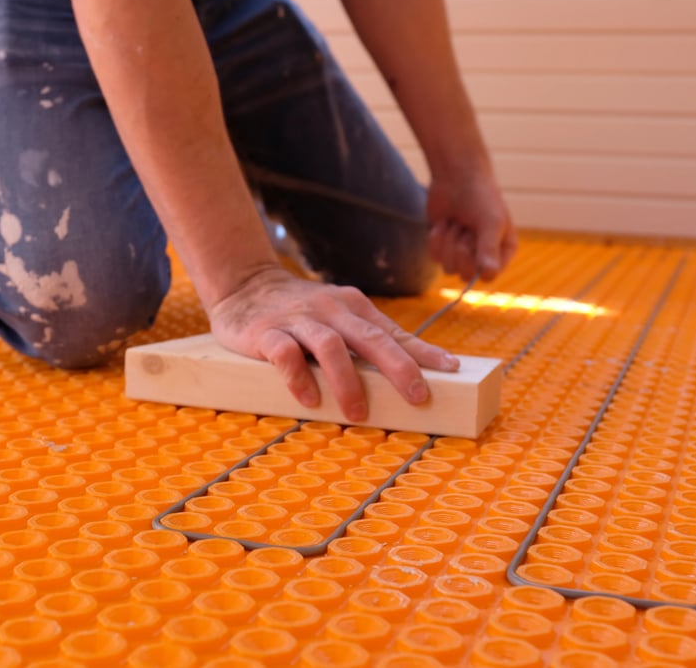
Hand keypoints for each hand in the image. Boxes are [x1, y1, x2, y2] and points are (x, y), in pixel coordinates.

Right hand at [208, 266, 459, 420]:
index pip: (393, 332)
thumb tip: (410, 373)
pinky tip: (309, 400)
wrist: (244, 283)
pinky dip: (298, 378)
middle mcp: (330, 310)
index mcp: (353, 306)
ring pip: (330, 346)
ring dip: (347, 381)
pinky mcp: (266, 332)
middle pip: (370, 338)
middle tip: (418, 397)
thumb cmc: (300, 310)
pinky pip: (285, 355)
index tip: (452, 369)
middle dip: (398, 367)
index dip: (423, 352)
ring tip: (358, 412)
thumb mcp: (337, 316)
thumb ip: (366, 339)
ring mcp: (298, 320)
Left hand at [427, 168, 516, 281]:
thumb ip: (489, 249)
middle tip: (465, 227)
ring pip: (448, 267)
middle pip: (465, 274)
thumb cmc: (480, 196)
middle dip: (461, 249)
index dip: (477, 263)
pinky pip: (434, 257)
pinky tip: (444, 222)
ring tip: (456, 222)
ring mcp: (461, 253)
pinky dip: (436, 239)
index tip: (476, 240)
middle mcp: (483, 255)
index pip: (488, 276)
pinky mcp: (442, 247)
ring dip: (449, 241)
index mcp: (503, 251)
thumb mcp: (491, 221)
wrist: (456, 175)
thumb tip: (487, 276)